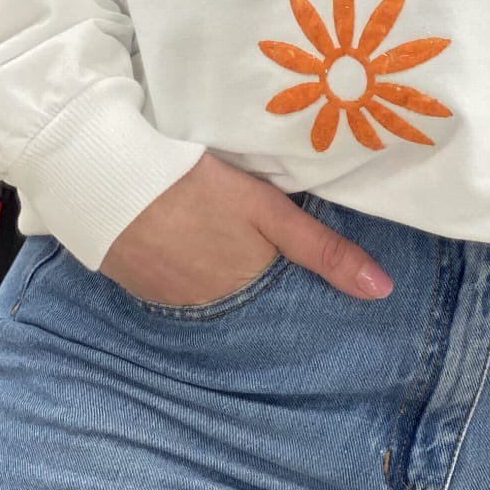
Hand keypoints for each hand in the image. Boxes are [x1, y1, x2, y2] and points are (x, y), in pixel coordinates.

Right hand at [101, 150, 392, 304]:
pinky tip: (191, 247)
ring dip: (224, 279)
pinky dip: (190, 273)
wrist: (108, 182)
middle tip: (263, 252)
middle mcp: (212, 308)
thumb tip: (382, 291)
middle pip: (249, 301)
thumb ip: (322, 249)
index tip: (314, 286)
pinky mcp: (141, 287)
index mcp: (247, 289)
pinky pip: (179, 289)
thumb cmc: (195, 187)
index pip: (285, 306)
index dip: (298, 292)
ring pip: (214, 296)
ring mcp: (172, 301)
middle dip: (262, 286)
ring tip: (226, 246)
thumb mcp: (267, 209)